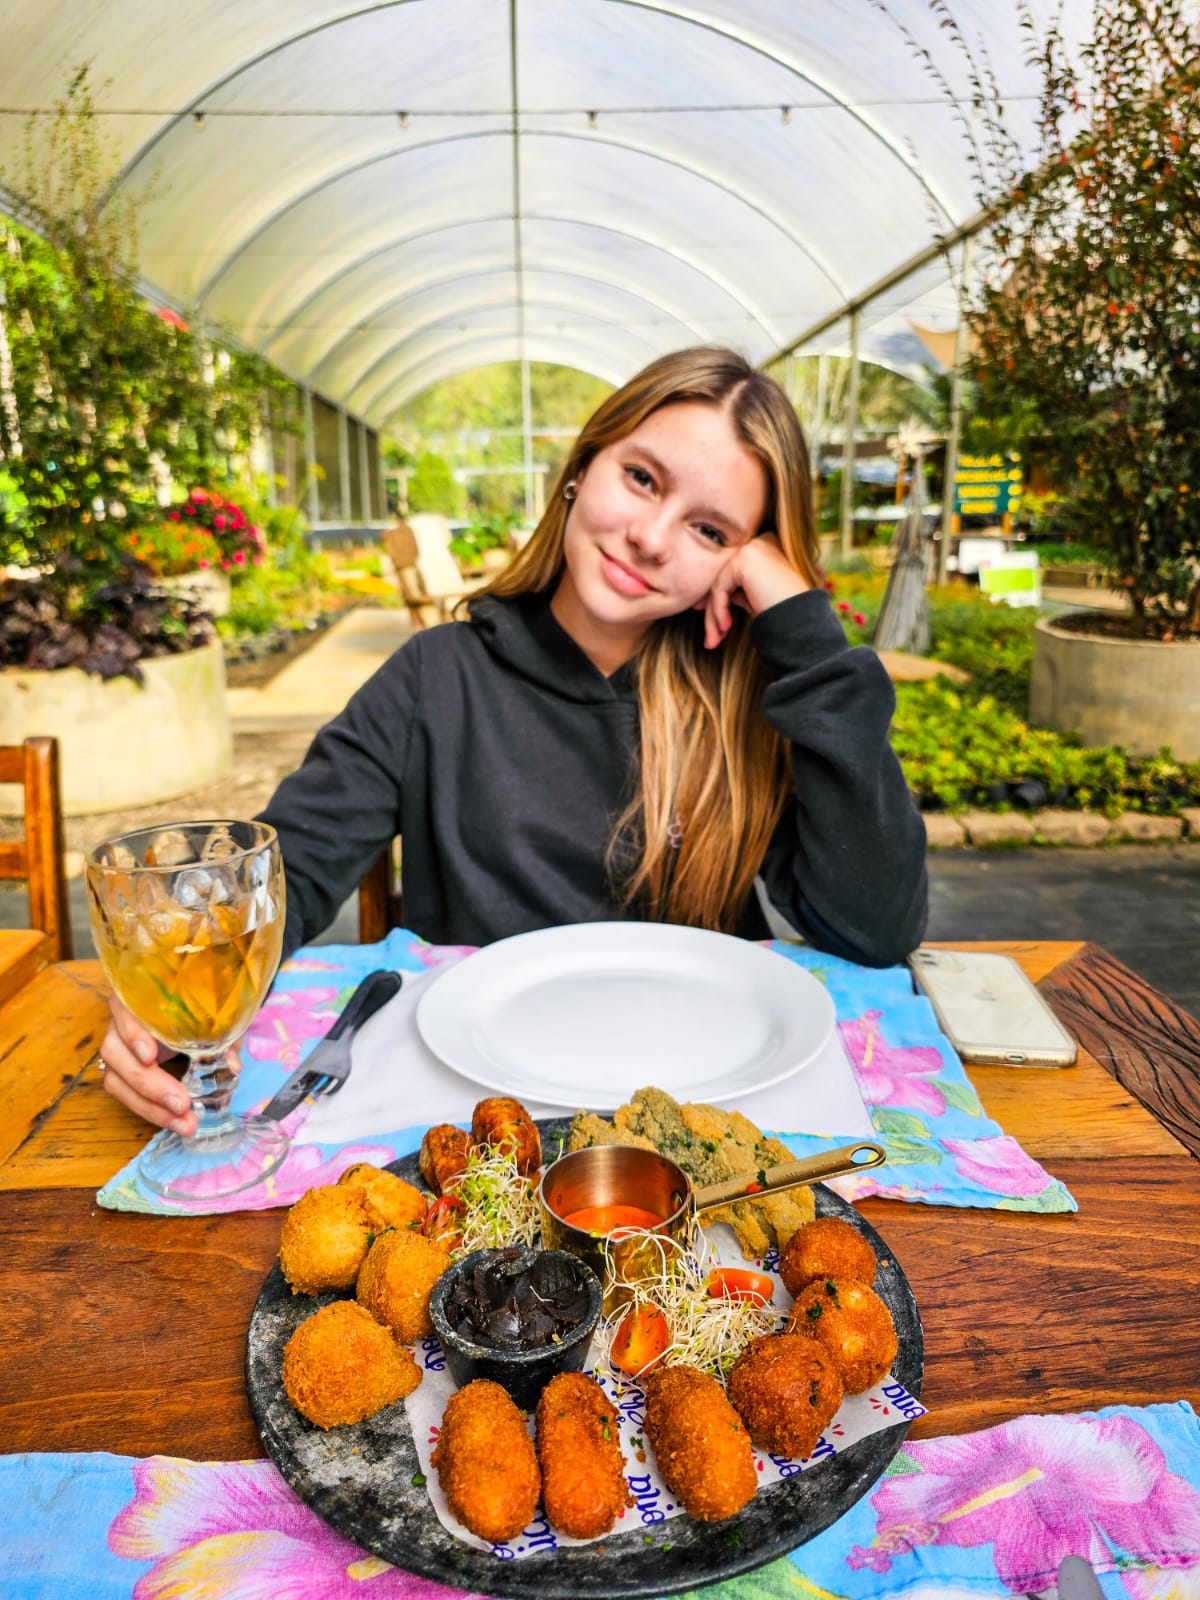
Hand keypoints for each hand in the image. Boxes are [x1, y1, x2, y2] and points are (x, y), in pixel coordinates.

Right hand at [100, 996, 246, 1136]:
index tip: (151, 1057)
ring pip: (116, 1079)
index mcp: (139, 997)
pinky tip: (175, 1121)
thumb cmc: (204, 1008)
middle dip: (149, 1084)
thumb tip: (232, 1067)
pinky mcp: (122, 1071)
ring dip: (148, 1106)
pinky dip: (150, 1110)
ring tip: (182, 1123)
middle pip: (116, 1052)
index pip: (123, 1009)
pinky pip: (125, 1094)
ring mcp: (118, 1048)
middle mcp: (120, 1021)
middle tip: (181, 1104)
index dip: (132, 1033)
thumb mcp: (217, 1017)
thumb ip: (222, 1037)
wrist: (198, 1012)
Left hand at [698, 534, 809, 649]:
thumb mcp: (757, 596)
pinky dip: (718, 610)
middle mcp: (760, 542)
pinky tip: (725, 627)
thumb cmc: (784, 614)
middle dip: (714, 609)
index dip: (721, 598)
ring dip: (714, 615)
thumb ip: (740, 588)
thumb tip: (714, 593)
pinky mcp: (744, 560)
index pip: (734, 572)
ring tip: (714, 640)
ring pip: (719, 584)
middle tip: (711, 637)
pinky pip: (720, 588)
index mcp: (767, 546)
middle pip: (724, 577)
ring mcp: (752, 549)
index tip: (717, 623)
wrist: (802, 622)